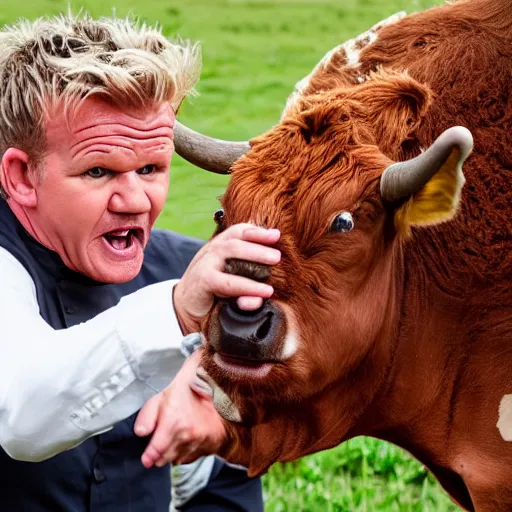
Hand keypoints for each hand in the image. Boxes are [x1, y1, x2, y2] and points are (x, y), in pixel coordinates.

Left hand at [134, 350, 225, 467]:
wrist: (215, 387)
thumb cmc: (186, 390)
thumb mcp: (160, 396)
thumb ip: (146, 416)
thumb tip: (140, 434)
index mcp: (173, 422)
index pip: (156, 451)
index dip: (148, 457)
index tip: (146, 459)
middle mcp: (187, 435)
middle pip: (165, 459)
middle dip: (159, 454)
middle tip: (159, 444)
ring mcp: (200, 441)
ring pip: (178, 459)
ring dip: (173, 453)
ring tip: (174, 438)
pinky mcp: (210, 444)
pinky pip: (192, 458)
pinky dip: (186, 452)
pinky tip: (186, 439)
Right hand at [173, 224, 280, 333]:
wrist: (184, 307)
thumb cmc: (214, 290)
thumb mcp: (231, 274)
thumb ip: (247, 266)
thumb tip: (275, 261)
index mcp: (221, 245)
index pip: (239, 231)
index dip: (258, 231)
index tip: (277, 235)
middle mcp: (212, 250)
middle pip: (236, 239)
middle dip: (258, 244)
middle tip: (278, 256)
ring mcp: (205, 263)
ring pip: (230, 252)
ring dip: (254, 257)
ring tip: (274, 266)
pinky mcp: (202, 281)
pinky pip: (227, 282)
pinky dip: (246, 286)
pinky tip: (262, 294)